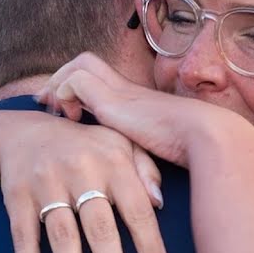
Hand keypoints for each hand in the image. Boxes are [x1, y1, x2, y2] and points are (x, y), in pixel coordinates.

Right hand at [0, 112, 169, 252]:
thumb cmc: (86, 146)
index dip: (149, 245)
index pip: (136, 209)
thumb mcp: (120, 143)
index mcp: (112, 160)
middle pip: (98, 226)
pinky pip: (23, 235)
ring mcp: (46, 183)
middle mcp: (80, 171)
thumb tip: (160, 204)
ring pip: (62, 234)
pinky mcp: (17, 195)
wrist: (24, 131)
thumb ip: (145, 169)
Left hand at [37, 52, 236, 166]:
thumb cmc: (190, 152)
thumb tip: (146, 191)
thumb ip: (141, 155)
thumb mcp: (156, 151)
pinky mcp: (113, 99)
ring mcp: (120, 90)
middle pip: (84, 61)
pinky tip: (74, 120)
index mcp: (134, 99)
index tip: (62, 111)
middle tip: (48, 103)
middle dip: (61, 78)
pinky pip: (76, 82)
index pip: (97, 78)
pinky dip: (67, 96)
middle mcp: (125, 88)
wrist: (205, 138)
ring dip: (60, 84)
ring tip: (57, 111)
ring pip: (78, 66)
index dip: (75, 89)